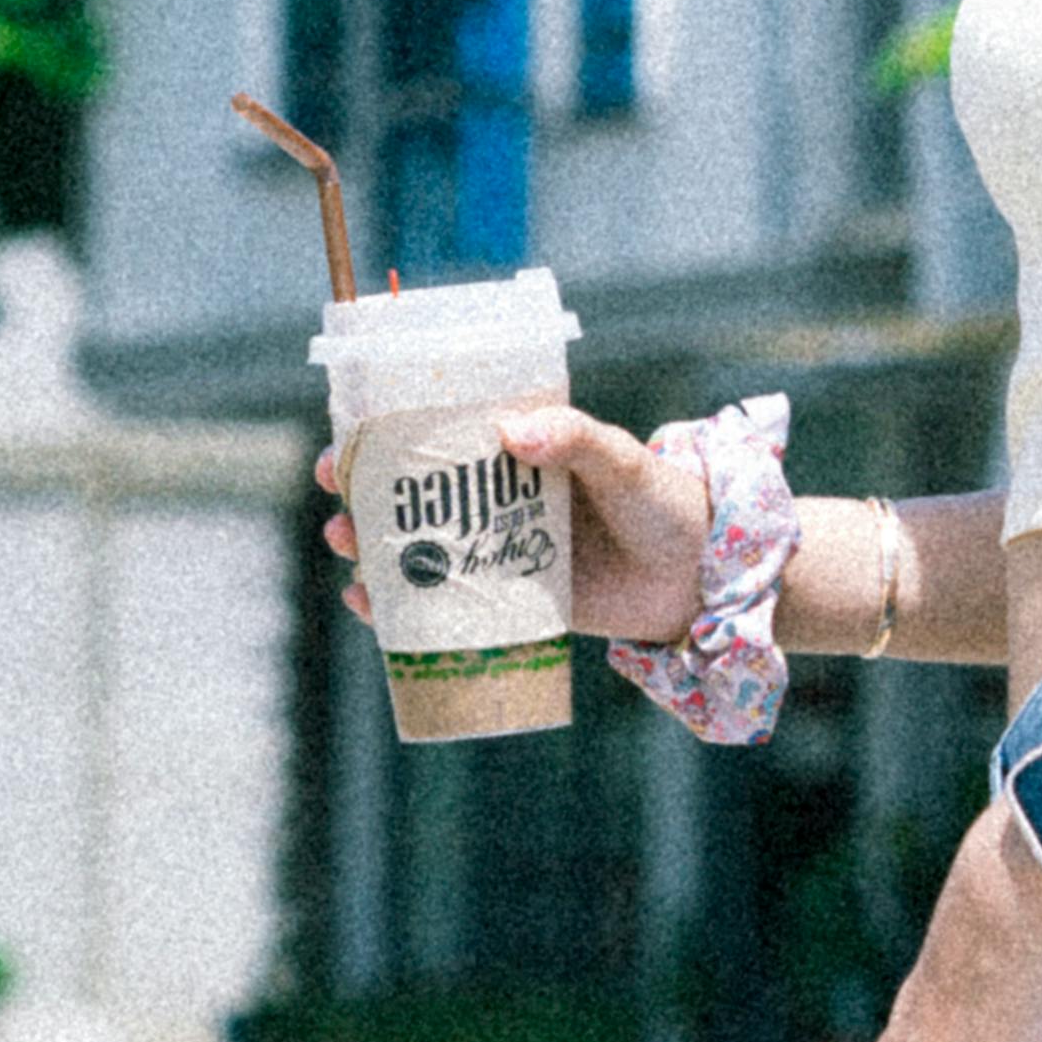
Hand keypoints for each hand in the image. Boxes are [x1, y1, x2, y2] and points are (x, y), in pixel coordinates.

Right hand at [314, 397, 707, 640]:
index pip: (436, 436)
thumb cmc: (666, 502)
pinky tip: (371, 609)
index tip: (345, 441)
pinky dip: (403, 609)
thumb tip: (511, 431)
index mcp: (516, 453)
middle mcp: (498, 502)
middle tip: (337, 503)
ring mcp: (501, 554)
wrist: (703, 580)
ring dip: (373, 551)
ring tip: (347, 551)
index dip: (382, 437)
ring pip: (419, 551)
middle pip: (411, 497)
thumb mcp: (621, 459)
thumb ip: (574, 438)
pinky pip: (446, 606)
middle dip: (362, 498)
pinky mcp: (512, 605)